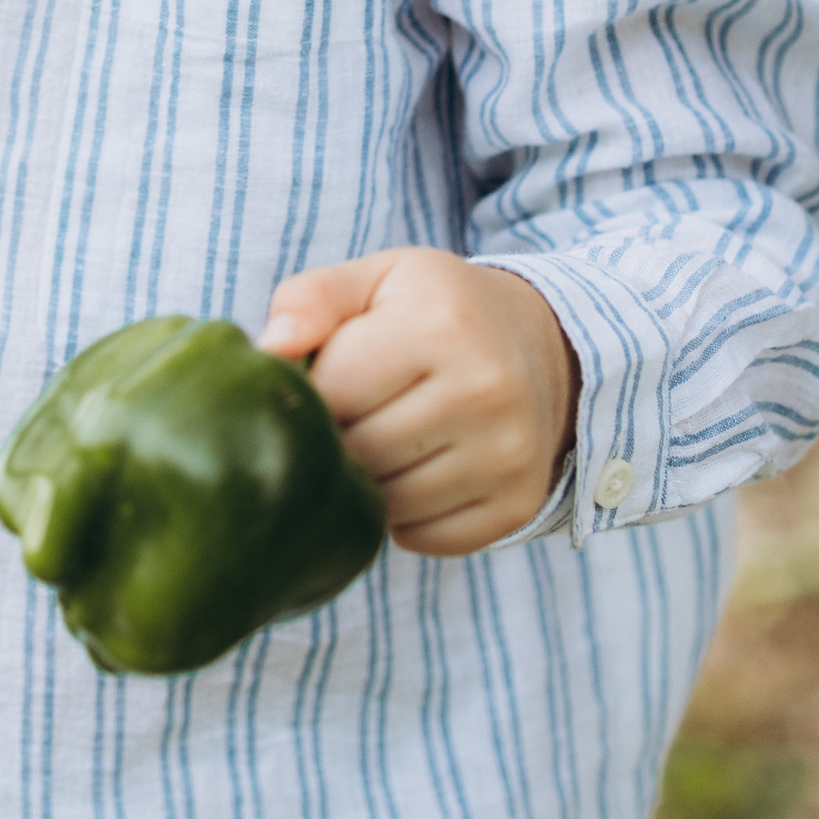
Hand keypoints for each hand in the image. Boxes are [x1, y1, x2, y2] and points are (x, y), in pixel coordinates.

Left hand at [257, 250, 580, 554]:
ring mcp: (509, 454)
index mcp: (441, 326)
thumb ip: (312, 298)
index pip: (332, 392)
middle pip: (360, 452)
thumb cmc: (439, 312)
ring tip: (386, 437)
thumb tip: (270, 349)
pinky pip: (426, 539)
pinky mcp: (520, 504)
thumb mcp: (380, 280)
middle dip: (340, 439)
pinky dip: (407, 517)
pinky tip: (419, 470)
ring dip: (370, 481)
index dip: (314, 391)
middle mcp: (486, 391)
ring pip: (389, 504)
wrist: (548, 348)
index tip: (331, 376)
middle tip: (356, 413)